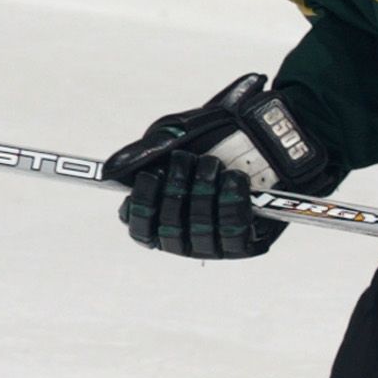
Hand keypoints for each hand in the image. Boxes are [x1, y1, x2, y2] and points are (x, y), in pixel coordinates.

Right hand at [105, 75, 342, 258]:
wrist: (269, 132)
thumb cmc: (217, 133)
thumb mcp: (174, 134)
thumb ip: (143, 153)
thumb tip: (108, 172)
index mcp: (162, 212)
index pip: (139, 227)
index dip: (142, 205)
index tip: (151, 176)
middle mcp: (186, 234)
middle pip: (168, 229)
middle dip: (176, 189)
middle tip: (189, 159)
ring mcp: (215, 243)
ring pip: (199, 230)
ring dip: (204, 192)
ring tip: (214, 164)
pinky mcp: (246, 244)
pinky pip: (231, 233)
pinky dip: (231, 203)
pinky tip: (235, 179)